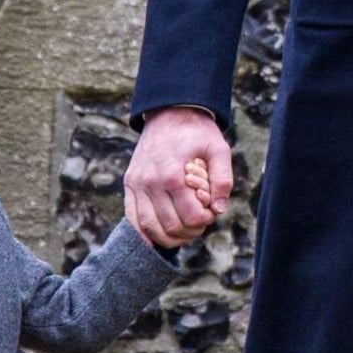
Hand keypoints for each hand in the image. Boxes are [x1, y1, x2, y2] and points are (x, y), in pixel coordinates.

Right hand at [125, 107, 232, 247]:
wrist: (168, 113)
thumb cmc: (196, 132)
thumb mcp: (219, 149)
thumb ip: (222, 179)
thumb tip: (219, 208)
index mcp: (173, 174)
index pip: (191, 216)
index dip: (205, 221)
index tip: (211, 213)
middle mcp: (151, 182)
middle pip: (170, 225)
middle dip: (190, 231)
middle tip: (200, 223)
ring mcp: (137, 184)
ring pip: (150, 227)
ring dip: (169, 237)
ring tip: (184, 231)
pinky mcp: (129, 184)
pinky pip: (132, 218)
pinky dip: (143, 233)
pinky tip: (156, 239)